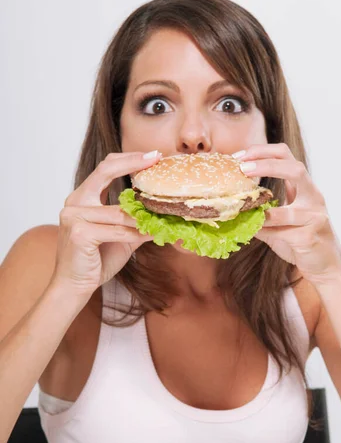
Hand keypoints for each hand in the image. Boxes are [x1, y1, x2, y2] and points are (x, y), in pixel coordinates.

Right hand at [50, 151, 160, 297]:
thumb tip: (165, 215)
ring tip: (165, 212)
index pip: (105, 168)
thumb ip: (137, 223)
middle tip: (156, 159)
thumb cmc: (95, 261)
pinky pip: (117, 231)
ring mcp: (74, 216)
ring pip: (119, 211)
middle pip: (105, 171)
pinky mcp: (79, 233)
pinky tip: (150, 234)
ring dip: (144, 215)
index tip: (153, 155)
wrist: (74, 286)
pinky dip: (135, 234)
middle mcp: (75, 202)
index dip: (129, 159)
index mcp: (82, 198)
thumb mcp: (121, 237)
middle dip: (133, 162)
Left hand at [237, 143, 340, 283]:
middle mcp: (313, 197)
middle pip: (295, 169)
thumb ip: (261, 213)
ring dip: (263, 211)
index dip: (262, 152)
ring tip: (242, 208)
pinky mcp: (311, 237)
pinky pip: (285, 233)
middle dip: (267, 165)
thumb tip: (231, 209)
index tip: (239, 157)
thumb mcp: (280, 222)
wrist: (324, 265)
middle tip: (243, 168)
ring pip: (289, 209)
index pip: (286, 156)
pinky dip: (266, 232)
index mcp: (304, 188)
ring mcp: (315, 217)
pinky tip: (253, 231)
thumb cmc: (300, 240)